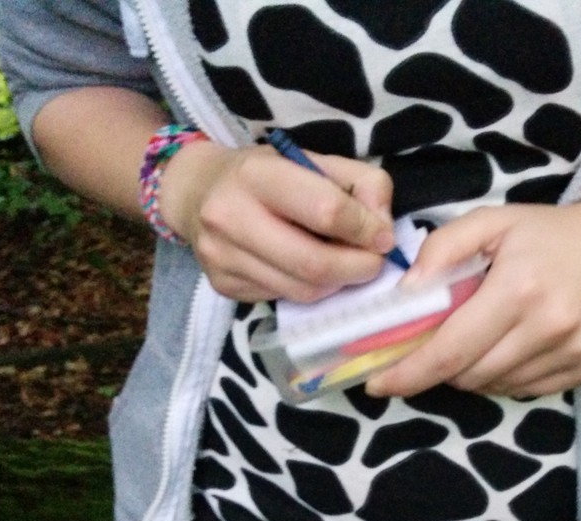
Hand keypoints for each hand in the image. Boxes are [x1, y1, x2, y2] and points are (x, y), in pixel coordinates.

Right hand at [159, 141, 397, 302]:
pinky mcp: (223, 286)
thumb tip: (383, 228)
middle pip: (314, 263)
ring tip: (346, 266)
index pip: (326, 211)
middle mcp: (230, 216)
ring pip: (302, 291)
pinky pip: (284, 299)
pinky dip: (311, 290)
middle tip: (374, 263)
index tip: (383, 237)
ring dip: (337, 284)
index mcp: (257, 174)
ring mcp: (222, 257)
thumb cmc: (267, 174)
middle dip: (358, 268)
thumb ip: (361, 184)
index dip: (365, 229)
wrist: (197, 191)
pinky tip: (312, 272)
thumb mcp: (315, 161)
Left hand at [365, 194, 580, 398]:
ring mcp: (572, 353)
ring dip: (470, 373)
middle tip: (428, 348)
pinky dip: (502, 377)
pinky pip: (524, 390)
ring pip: (494, 386)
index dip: (409, 373)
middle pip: (469, 375)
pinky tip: (507, 346)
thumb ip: (444, 247)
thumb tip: (407, 292)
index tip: (378, 384)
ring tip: (477, 338)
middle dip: (438, 369)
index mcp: (520, 289)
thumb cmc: (551, 233)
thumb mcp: (493, 221)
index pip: (451, 350)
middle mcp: (549, 327)